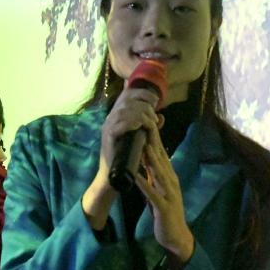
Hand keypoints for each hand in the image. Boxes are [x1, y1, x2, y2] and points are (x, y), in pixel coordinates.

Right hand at [82, 85, 163, 228]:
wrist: (114, 176)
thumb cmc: (128, 157)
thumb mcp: (141, 138)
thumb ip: (149, 126)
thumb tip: (161, 116)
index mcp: (117, 116)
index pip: (127, 95)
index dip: (142, 93)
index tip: (156, 100)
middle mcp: (111, 118)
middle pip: (127, 100)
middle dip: (144, 104)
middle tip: (154, 117)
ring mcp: (108, 127)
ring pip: (124, 110)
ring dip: (140, 114)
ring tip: (149, 123)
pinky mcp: (108, 137)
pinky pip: (119, 123)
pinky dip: (131, 122)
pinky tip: (139, 126)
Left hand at [134, 123, 193, 261]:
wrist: (176, 236)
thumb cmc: (165, 212)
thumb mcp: (158, 188)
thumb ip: (152, 174)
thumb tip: (143, 158)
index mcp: (168, 176)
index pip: (161, 153)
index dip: (154, 137)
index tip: (145, 120)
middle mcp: (171, 181)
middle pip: (161, 158)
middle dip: (153, 141)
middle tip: (145, 123)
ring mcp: (169, 194)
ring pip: (159, 172)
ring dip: (151, 158)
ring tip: (143, 144)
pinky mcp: (164, 207)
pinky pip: (152, 194)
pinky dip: (144, 184)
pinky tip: (136, 176)